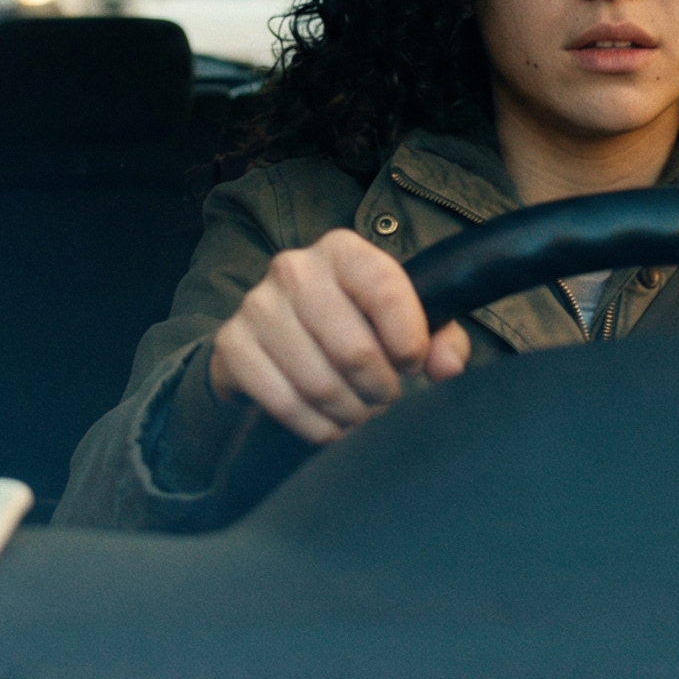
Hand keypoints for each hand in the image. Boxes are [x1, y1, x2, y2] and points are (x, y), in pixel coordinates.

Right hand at [209, 228, 472, 443]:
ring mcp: (257, 305)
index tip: (412, 364)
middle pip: (354, 350)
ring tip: (360, 414)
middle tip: (385, 398)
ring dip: (350, 413)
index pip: (385, 289)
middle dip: (380, 389)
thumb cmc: (355, 328)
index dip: (408, 340)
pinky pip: (284, 403)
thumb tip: (446, 367)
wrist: (277, 342)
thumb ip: (441, 339)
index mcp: (343, 250)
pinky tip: (330, 425)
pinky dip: (316, 427)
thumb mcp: (405, 324)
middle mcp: (294, 268)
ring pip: (319, 383)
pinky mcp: (232, 345)